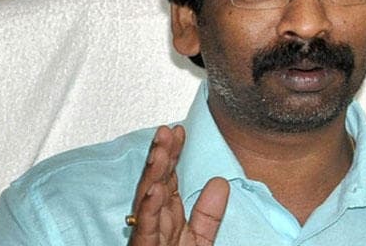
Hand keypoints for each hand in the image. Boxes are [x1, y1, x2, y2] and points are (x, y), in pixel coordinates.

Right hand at [129, 125, 229, 245]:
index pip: (169, 178)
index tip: (179, 130)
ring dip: (153, 173)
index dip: (173, 154)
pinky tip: (155, 189)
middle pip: (156, 182)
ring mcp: (147, 237)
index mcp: (167, 218)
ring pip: (147, 200)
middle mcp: (155, 223)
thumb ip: (208, 215)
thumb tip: (220, 182)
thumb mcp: (199, 242)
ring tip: (160, 149)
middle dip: (161, 155)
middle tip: (167, 130)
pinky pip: (145, 229)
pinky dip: (148, 209)